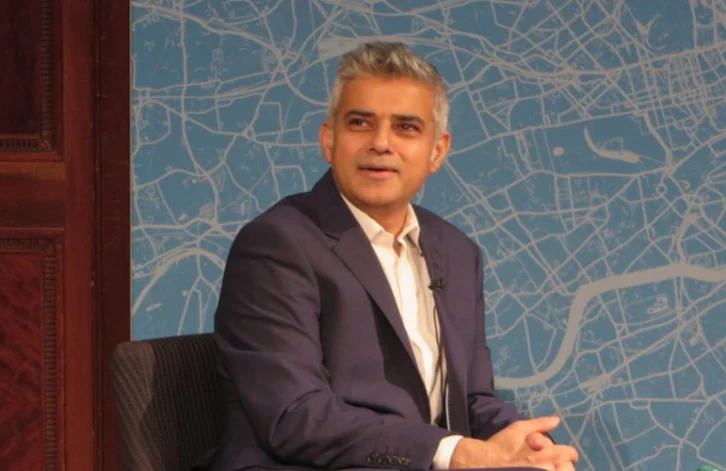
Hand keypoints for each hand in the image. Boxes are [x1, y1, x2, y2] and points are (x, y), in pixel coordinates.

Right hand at [449, 416, 577, 469]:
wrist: (483, 463)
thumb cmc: (501, 445)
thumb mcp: (518, 429)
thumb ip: (539, 424)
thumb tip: (556, 420)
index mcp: (544, 455)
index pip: (569, 455)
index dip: (567, 453)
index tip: (562, 455)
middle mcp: (544, 470)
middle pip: (567, 469)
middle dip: (562, 465)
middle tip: (553, 463)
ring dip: (553, 470)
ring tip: (544, 467)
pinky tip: (536, 469)